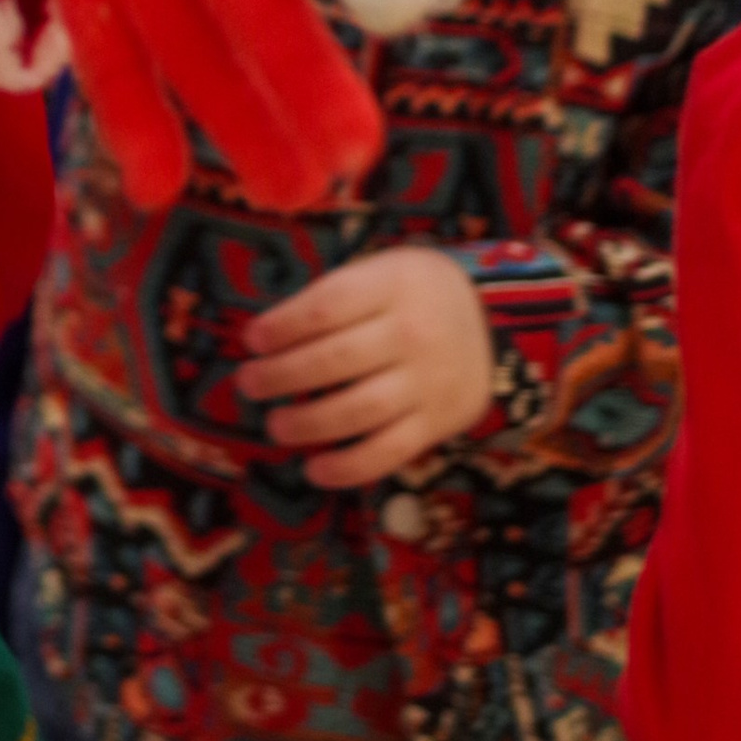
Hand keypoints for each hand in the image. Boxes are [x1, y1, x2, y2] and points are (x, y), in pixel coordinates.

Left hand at [238, 243, 494, 484]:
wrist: (492, 322)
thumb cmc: (413, 292)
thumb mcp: (381, 271)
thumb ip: (335, 296)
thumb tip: (269, 334)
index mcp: (392, 284)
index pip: (327, 306)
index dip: (283, 325)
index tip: (250, 340)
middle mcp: (412, 333)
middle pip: (337, 359)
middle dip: (283, 375)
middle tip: (248, 384)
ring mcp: (427, 382)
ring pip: (359, 409)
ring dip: (308, 423)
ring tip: (275, 426)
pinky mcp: (436, 424)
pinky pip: (389, 451)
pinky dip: (349, 466)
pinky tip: (315, 470)